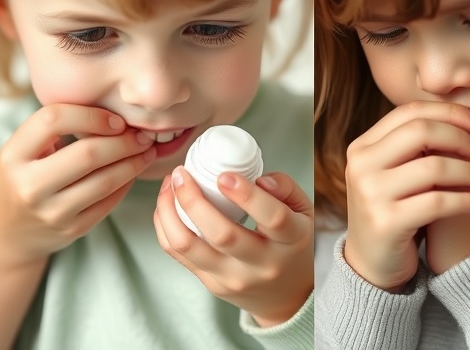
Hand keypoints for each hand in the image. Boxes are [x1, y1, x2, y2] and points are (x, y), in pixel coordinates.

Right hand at [0, 104, 156, 265]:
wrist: (7, 230)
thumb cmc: (20, 177)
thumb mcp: (21, 149)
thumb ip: (53, 129)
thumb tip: (111, 115)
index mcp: (13, 155)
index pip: (53, 120)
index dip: (91, 115)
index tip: (115, 119)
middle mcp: (29, 185)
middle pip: (88, 154)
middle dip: (124, 141)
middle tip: (142, 135)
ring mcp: (51, 212)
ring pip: (104, 181)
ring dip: (133, 163)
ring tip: (146, 151)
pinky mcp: (71, 230)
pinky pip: (108, 202)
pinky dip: (126, 183)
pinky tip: (133, 171)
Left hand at [154, 167, 313, 326]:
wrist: (286, 296)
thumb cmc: (292, 246)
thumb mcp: (304, 212)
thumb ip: (285, 188)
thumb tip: (260, 179)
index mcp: (291, 240)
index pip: (273, 218)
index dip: (247, 195)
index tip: (224, 175)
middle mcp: (262, 264)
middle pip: (222, 235)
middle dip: (193, 200)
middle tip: (180, 174)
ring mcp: (234, 278)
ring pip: (189, 246)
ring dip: (169, 213)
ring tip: (168, 186)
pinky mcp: (213, 284)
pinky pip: (180, 255)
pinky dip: (166, 227)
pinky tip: (166, 206)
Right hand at [342, 101, 469, 291]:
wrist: (372, 262)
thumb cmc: (395, 210)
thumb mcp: (397, 172)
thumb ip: (418, 145)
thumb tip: (469, 115)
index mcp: (362, 146)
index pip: (409, 112)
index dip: (450, 111)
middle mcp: (360, 165)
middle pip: (420, 131)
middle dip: (461, 138)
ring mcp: (370, 194)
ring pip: (434, 167)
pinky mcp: (386, 222)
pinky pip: (438, 202)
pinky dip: (467, 199)